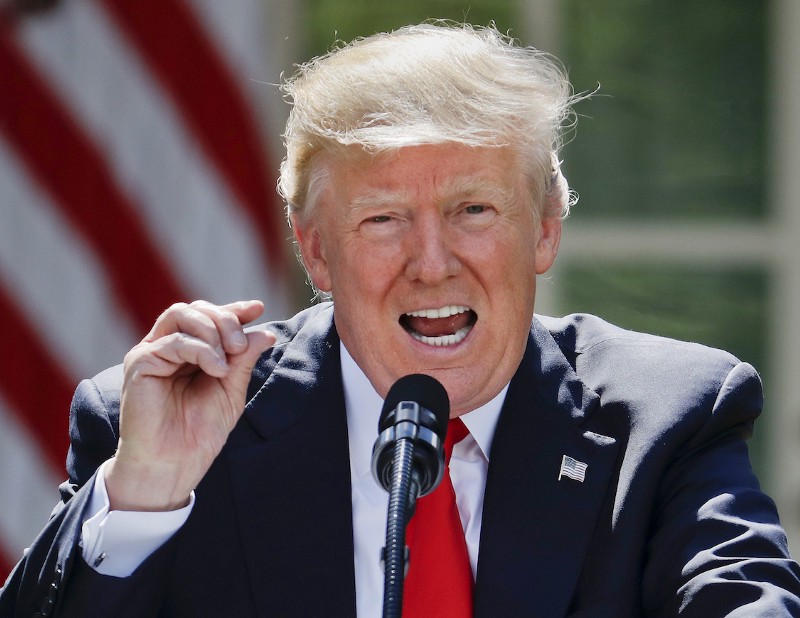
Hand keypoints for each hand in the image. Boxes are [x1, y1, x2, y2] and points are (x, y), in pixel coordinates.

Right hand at [105, 300, 275, 510]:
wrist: (174, 464)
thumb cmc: (200, 432)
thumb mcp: (231, 390)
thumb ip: (244, 359)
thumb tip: (266, 331)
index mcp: (189, 351)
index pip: (210, 317)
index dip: (234, 309)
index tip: (258, 309)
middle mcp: (168, 346)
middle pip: (196, 309)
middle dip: (225, 319)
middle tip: (241, 345)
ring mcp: (151, 352)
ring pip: (181, 314)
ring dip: (213, 329)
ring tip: (230, 356)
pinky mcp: (139, 362)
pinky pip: (173, 340)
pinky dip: (201, 349)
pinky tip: (217, 369)